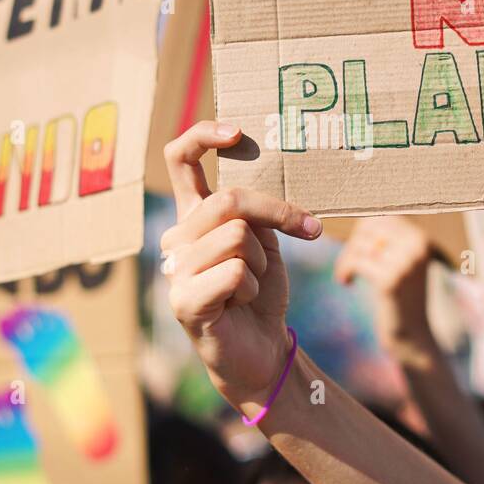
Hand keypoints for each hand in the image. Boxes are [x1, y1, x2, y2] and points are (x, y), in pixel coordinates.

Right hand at [160, 121, 321, 411]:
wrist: (262, 352)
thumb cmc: (262, 293)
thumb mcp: (264, 241)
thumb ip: (255, 211)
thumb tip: (270, 182)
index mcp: (194, 216)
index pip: (180, 159)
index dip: (202, 136)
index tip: (236, 131)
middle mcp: (176, 238)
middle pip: (228, 199)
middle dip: (277, 213)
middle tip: (308, 228)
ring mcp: (175, 269)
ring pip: (236, 237)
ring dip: (261, 264)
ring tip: (250, 288)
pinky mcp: (184, 301)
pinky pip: (234, 272)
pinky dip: (252, 289)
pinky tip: (241, 305)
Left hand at [333, 216, 433, 364]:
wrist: (413, 335)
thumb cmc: (400, 295)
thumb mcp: (400, 261)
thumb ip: (384, 237)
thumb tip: (353, 210)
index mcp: (421, 238)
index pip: (380, 218)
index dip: (362, 232)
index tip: (357, 251)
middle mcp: (417, 247)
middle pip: (368, 228)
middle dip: (353, 246)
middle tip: (350, 265)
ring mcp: (406, 264)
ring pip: (360, 246)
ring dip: (347, 260)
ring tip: (347, 275)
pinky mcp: (391, 281)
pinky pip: (356, 262)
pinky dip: (345, 271)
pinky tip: (346, 282)